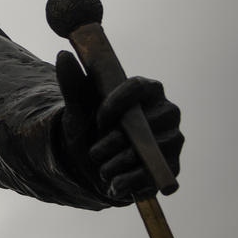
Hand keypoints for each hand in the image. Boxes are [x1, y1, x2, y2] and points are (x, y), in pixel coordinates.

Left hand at [56, 51, 183, 204]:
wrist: (95, 165)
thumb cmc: (90, 128)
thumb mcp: (78, 108)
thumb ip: (72, 82)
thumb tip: (63, 55)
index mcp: (148, 90)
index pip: (139, 86)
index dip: (116, 104)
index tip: (98, 119)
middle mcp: (167, 112)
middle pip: (142, 124)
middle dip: (112, 141)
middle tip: (95, 150)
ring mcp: (174, 139)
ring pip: (145, 152)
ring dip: (115, 163)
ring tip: (101, 167)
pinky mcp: (173, 166)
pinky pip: (151, 175)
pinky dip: (126, 181)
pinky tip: (113, 182)